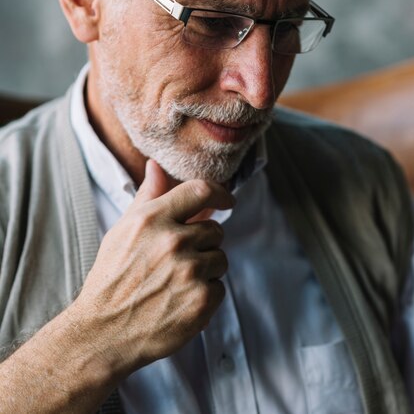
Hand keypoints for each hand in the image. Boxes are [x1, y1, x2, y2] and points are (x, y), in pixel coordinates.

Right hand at [73, 159, 233, 377]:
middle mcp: (173, 242)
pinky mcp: (200, 301)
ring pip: (220, 259)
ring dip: (206, 269)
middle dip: (202, 243)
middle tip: (177, 259)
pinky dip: (205, 295)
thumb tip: (156, 166)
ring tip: (176, 282)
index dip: (220, 192)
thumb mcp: (122, 230)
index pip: (200, 190)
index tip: (228, 200)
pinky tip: (180, 301)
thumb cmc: (111, 277)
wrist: (103, 332)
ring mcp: (189, 272)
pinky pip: (220, 288)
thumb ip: (147, 196)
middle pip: (214, 230)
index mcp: (152, 219)